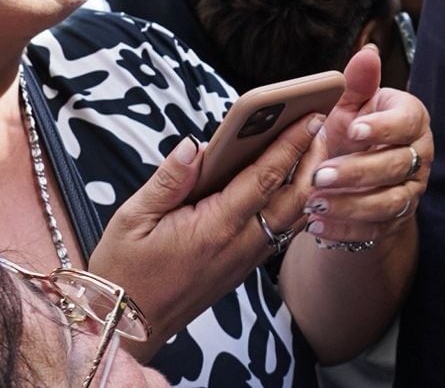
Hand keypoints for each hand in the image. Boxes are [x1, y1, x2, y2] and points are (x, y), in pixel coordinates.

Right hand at [88, 114, 318, 358]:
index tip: (309, 116)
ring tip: (313, 146)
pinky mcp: (243, 268)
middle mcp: (239, 245)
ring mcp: (245, 259)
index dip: (290, 144)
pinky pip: (281, 232)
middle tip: (320, 124)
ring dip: (307, 181)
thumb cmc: (124, 271)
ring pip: (293, 216)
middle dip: (312, 159)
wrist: (125, 327)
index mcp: (214, 228)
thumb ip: (168, 179)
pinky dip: (295, 204)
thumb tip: (194, 145)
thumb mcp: (132, 218)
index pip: (264, 178)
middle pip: (294, 197)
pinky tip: (293, 183)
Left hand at [295, 45, 431, 245]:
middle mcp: (418, 157)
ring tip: (315, 204)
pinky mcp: (395, 221)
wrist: (356, 176)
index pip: (406, 123)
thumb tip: (366, 53)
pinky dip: (344, 230)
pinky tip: (318, 226)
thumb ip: (358, 82)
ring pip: (388, 202)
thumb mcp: (351, 106)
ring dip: (350, 206)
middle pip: (396, 166)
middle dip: (356, 172)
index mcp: (412, 121)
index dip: (383, 128)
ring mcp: (410, 191)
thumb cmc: (353, 131)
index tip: (354, 129)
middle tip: (320, 175)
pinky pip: (374, 230)